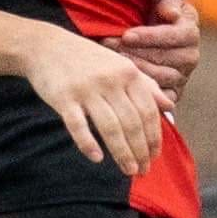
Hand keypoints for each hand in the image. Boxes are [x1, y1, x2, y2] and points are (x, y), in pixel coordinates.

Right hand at [20, 24, 166, 175]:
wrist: (46, 47)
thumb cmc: (87, 59)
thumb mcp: (120, 65)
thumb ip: (146, 85)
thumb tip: (169, 106)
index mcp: (128, 73)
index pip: (148, 111)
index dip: (154, 137)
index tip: (155, 156)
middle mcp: (110, 80)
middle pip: (132, 123)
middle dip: (140, 151)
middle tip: (143, 170)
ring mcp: (86, 89)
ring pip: (110, 128)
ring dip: (122, 153)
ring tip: (129, 171)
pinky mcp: (63, 98)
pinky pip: (78, 126)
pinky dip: (88, 144)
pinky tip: (97, 158)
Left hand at [111, 0, 198, 103]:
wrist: (156, 35)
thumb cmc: (156, 16)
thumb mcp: (164, 4)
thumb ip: (169, 4)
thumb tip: (171, 13)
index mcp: (190, 33)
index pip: (172, 36)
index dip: (148, 37)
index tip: (126, 35)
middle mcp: (191, 57)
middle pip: (163, 58)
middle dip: (134, 53)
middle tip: (110, 46)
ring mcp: (182, 77)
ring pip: (159, 77)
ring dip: (135, 70)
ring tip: (114, 62)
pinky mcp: (173, 93)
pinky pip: (161, 97)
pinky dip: (144, 91)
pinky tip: (125, 82)